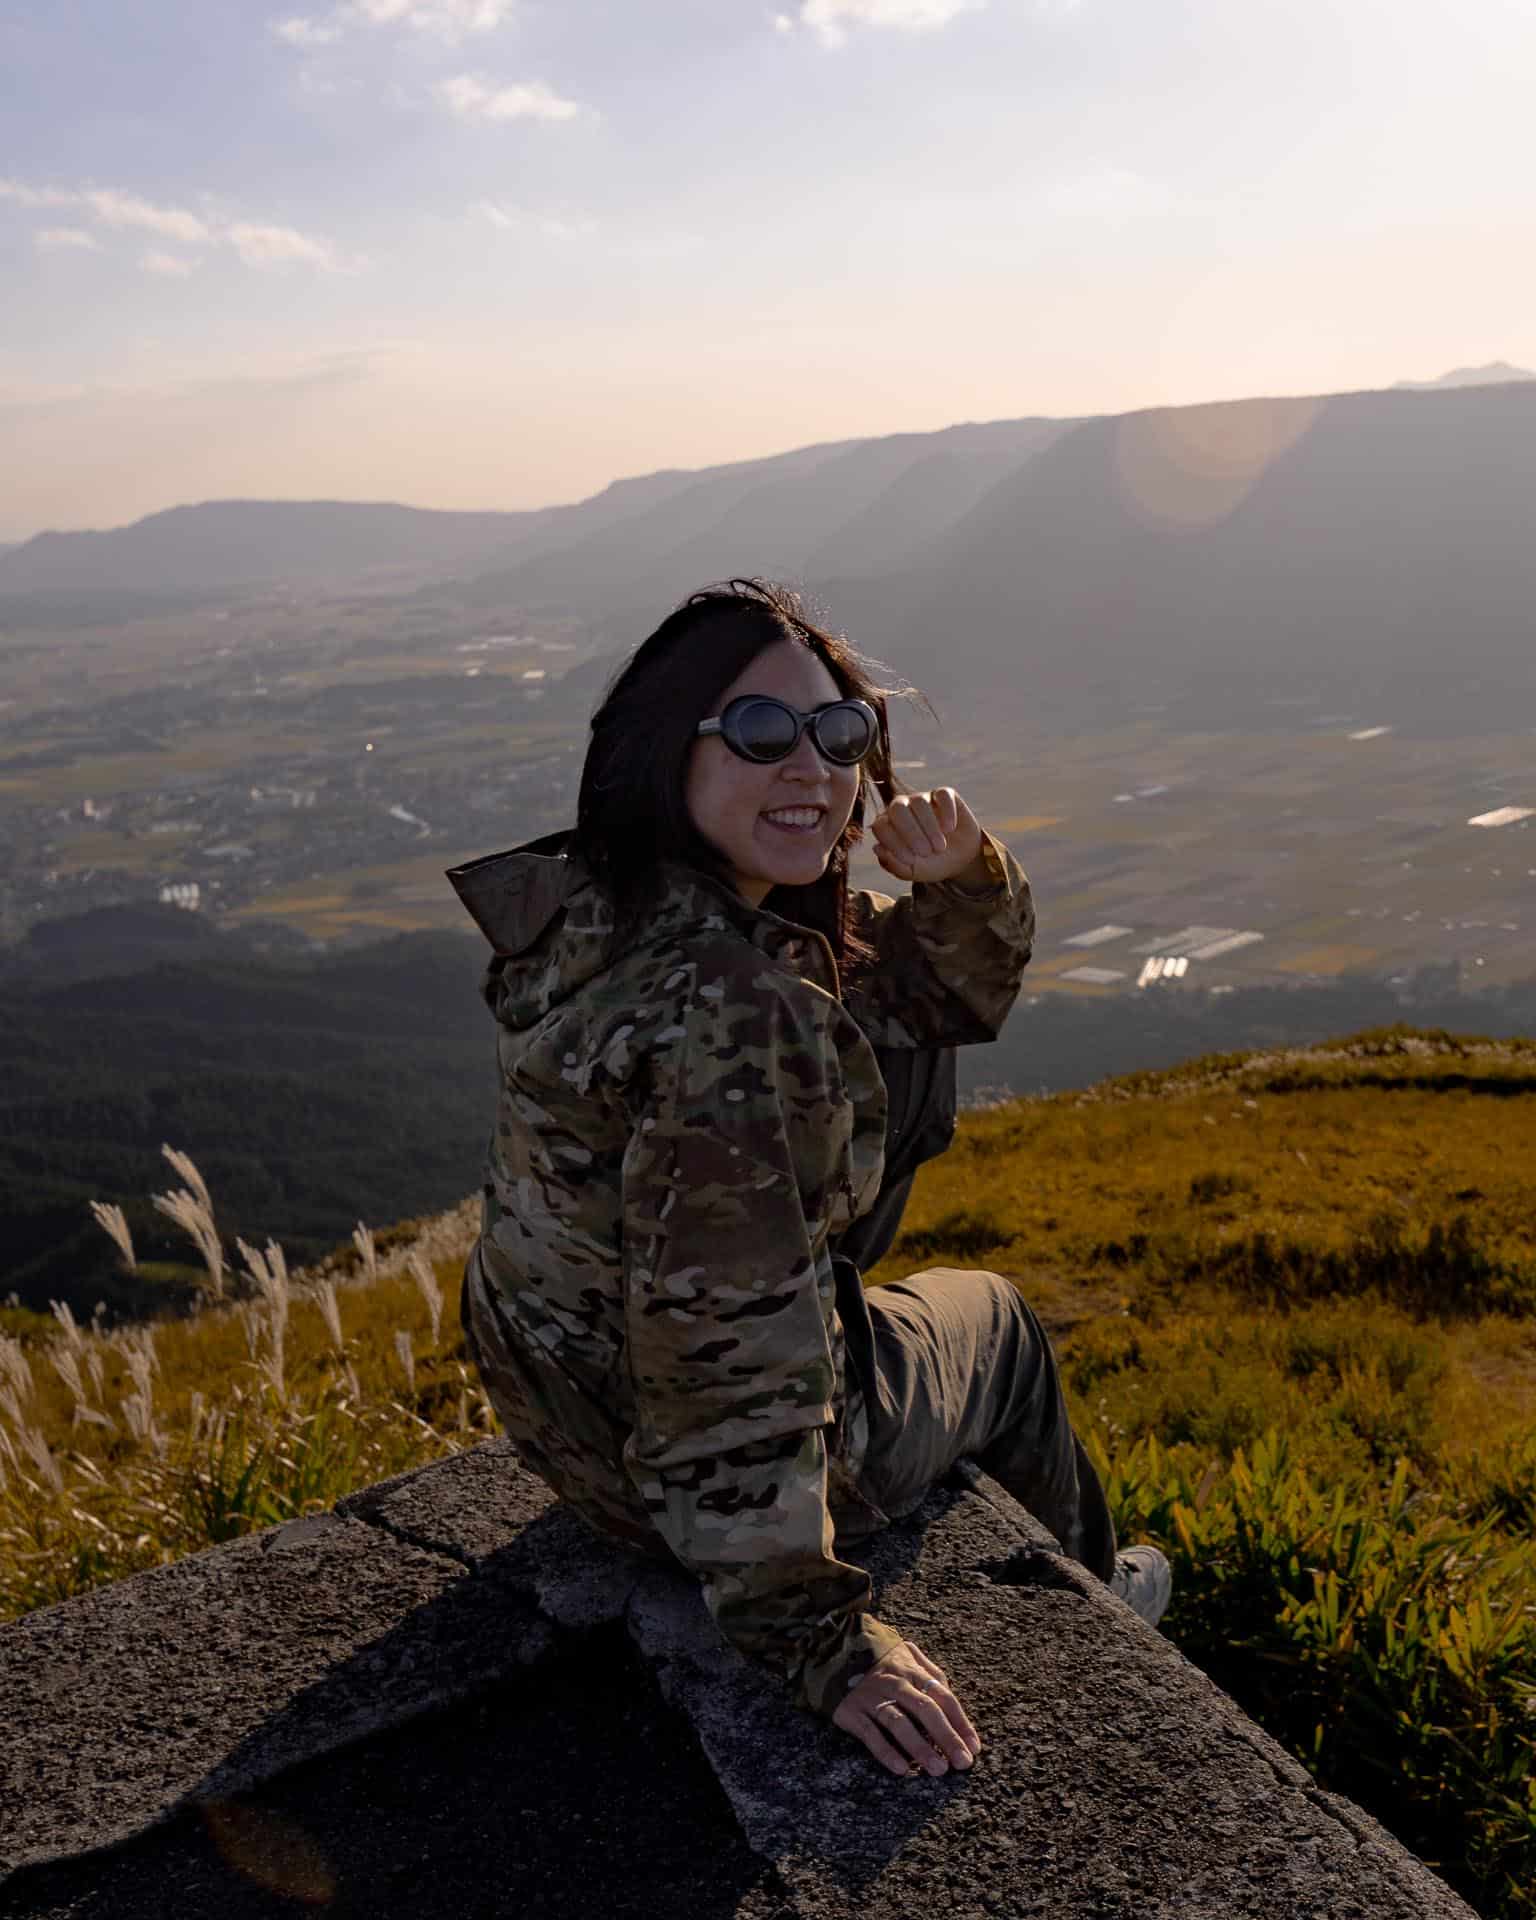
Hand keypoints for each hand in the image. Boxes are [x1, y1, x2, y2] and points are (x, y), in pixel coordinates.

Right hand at [832, 1639, 981, 1779]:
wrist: (834, 1651)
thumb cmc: (882, 1662)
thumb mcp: (908, 1656)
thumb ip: (931, 1675)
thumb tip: (953, 1702)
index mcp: (912, 1670)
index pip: (943, 1696)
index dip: (960, 1722)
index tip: (974, 1748)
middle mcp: (894, 1682)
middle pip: (926, 1710)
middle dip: (947, 1737)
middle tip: (962, 1763)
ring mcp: (872, 1697)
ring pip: (899, 1723)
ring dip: (921, 1747)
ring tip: (939, 1769)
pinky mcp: (851, 1711)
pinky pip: (870, 1734)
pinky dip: (886, 1752)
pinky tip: (902, 1769)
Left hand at [869, 788, 984, 886]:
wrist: (961, 859)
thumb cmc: (930, 864)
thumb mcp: (912, 872)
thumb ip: (893, 865)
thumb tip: (877, 848)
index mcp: (888, 825)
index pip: (881, 825)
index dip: (893, 842)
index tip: (910, 860)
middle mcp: (902, 807)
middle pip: (897, 808)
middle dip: (911, 832)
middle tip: (927, 853)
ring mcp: (922, 798)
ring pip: (919, 801)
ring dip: (930, 826)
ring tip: (940, 847)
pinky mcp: (944, 795)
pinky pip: (942, 794)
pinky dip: (946, 811)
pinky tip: (949, 829)